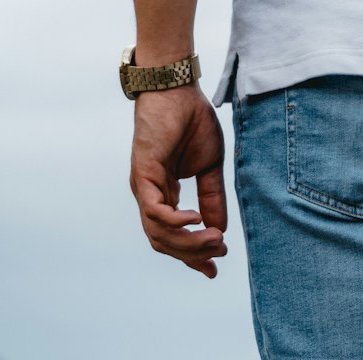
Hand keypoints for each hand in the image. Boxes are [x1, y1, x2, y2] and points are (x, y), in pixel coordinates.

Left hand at [130, 85, 227, 277]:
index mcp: (164, 195)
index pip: (173, 238)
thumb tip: (218, 232)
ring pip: (159, 233)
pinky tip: (197, 220)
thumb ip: (212, 200)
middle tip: (219, 252)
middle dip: (194, 254)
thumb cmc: (191, 121)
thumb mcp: (209, 170)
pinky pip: (156, 212)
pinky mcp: (143, 174)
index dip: (193, 257)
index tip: (214, 268)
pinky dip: (177, 222)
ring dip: (189, 243)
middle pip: (165, 243)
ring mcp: (144, 186)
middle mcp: (150, 195)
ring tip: (215, 239)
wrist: (177, 88)